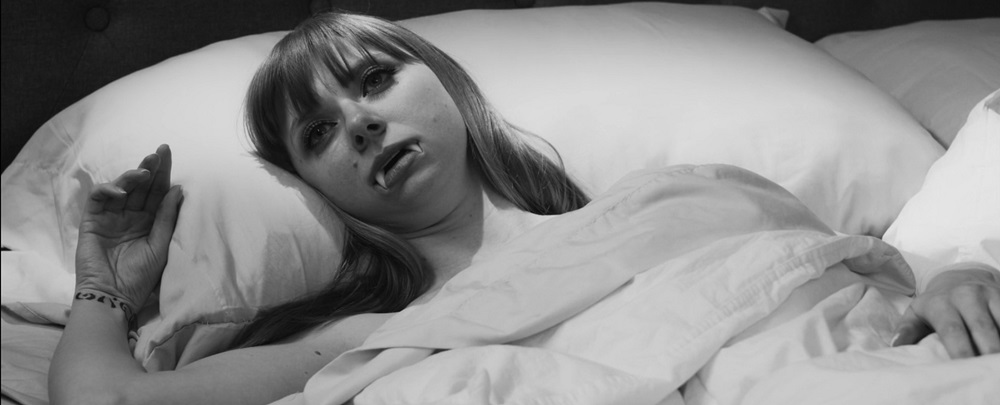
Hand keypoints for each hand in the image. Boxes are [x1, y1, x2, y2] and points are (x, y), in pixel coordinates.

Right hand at [75, 144, 182, 309]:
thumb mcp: (160, 245)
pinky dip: (108, 190)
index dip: (163, 173)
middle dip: (150, 168)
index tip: (167, 152)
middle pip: (141, 186)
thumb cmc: (140, 277)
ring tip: (145, 172)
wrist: (114, 297)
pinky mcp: (92, 221)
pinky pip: (98, 198)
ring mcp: (111, 217)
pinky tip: (121, 192)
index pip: (157, 192)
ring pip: (120, 187)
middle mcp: (130, 216)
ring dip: (131, 176)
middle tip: (159, 153)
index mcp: (149, 221)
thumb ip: (167, 217)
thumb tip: (178, 188)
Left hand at [892, 264, 999, 357]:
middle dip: (989, 349)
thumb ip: (907, 330)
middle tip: (990, 368)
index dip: (960, 349)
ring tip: (998, 361)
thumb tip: (895, 346)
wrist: (958, 276)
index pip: (952, 329)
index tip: (965, 366)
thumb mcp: (916, 313)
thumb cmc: (934, 304)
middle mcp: (967, 296)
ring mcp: (989, 295)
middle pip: (982, 327)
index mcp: (941, 303)